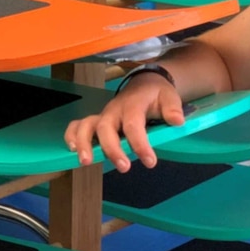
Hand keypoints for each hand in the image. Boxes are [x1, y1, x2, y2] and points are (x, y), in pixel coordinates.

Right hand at [64, 74, 184, 171]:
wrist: (145, 83)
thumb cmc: (157, 94)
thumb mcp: (170, 97)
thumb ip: (173, 108)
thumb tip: (177, 121)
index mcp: (133, 104)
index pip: (133, 124)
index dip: (140, 144)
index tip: (150, 162)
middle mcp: (114, 110)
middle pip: (105, 127)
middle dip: (111, 148)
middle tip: (124, 167)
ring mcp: (103, 115)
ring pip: (86, 125)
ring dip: (84, 143)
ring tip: (86, 162)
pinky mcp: (97, 121)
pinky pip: (77, 125)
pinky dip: (72, 136)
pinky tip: (73, 152)